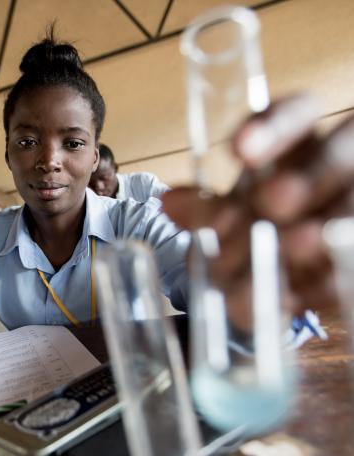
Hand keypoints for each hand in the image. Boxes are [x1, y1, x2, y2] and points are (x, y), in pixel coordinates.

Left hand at [163, 94, 353, 312]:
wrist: (297, 268)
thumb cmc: (260, 227)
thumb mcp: (234, 210)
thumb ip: (207, 205)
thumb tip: (170, 203)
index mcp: (302, 144)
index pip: (298, 112)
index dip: (273, 128)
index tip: (239, 150)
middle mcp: (341, 165)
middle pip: (336, 157)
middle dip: (304, 178)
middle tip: (269, 200)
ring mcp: (352, 207)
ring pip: (346, 211)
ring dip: (317, 230)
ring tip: (289, 245)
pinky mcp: (353, 256)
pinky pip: (345, 271)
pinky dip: (322, 281)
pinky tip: (294, 292)